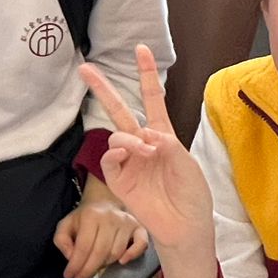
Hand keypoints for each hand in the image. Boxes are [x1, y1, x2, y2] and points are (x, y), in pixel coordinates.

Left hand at [54, 181, 149, 277]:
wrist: (104, 201)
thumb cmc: (84, 217)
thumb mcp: (66, 225)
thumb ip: (62, 241)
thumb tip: (71, 258)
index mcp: (91, 216)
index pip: (84, 246)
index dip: (76, 264)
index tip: (70, 276)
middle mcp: (111, 218)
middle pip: (101, 252)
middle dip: (88, 270)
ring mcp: (127, 223)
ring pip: (117, 252)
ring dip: (105, 265)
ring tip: (94, 268)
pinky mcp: (139, 227)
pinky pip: (141, 244)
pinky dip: (133, 254)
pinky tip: (122, 262)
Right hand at [79, 48, 219, 277]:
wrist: (185, 227)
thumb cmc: (192, 195)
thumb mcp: (187, 164)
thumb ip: (168, 145)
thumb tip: (144, 134)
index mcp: (162, 136)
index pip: (152, 100)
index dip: (147, 75)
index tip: (141, 49)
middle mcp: (142, 145)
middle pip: (120, 111)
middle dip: (104, 89)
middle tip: (86, 69)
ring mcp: (128, 162)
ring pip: (117, 135)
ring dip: (129, 138)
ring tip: (145, 151)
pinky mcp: (119, 180)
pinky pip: (111, 158)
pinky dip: (119, 152)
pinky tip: (131, 155)